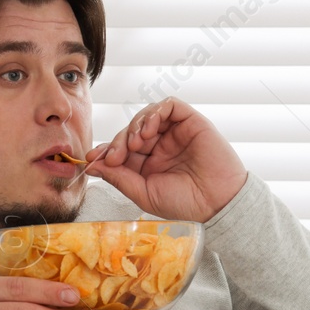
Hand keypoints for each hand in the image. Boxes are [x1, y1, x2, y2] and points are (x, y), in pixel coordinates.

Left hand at [83, 98, 248, 222]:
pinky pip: (169, 106)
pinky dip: (155, 112)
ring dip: (135, 125)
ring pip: (147, 115)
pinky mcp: (191, 121)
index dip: (106, 150)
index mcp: (150, 164)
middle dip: (118, 141)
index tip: (92, 158)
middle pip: (131, 131)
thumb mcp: (144, 193)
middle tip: (115, 156)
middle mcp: (162, 146)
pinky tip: (149, 129)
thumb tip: (92, 166)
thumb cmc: (185, 204)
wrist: (217, 204)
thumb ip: (118, 178)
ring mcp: (176, 133)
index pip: (122, 149)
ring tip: (135, 143)